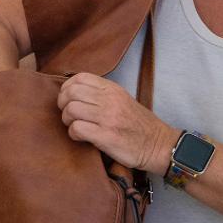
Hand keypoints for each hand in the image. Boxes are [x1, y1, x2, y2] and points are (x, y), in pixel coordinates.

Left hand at [58, 73, 178, 174]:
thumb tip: (72, 91)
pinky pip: (76, 128)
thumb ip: (101, 93)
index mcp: (113, 89)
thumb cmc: (138, 124)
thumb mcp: (122, 99)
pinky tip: (81, 137)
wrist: (159, 145)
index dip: (67, 88)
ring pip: (70, 110)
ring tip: (76, 126)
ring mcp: (108, 118)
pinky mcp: (106, 136)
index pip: (79, 78)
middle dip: (63, 105)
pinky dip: (73, 133)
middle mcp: (110, 100)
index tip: (69, 99)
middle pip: (70, 93)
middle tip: (69, 115)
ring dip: (67, 120)